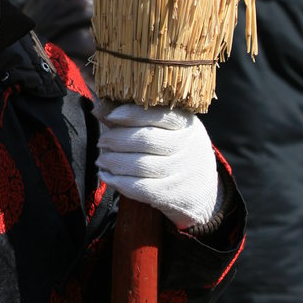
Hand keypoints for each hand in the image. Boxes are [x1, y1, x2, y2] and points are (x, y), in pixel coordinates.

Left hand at [95, 101, 222, 231]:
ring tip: (101, 160)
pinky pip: (142, 188)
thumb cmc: (175, 152)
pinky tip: (108, 177)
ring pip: (141, 165)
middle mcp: (188, 145)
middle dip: (117, 139)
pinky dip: (120, 183)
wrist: (204, 192)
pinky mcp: (174, 195)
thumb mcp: (164, 131)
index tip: (110, 117)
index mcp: (186, 123)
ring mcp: (183, 171)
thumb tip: (98, 108)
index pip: (157, 114)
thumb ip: (131, 118)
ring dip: (114, 162)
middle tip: (101, 142)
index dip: (130, 114)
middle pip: (146, 139)